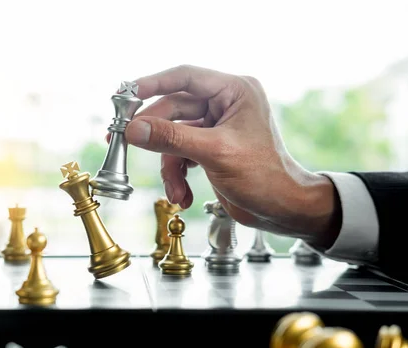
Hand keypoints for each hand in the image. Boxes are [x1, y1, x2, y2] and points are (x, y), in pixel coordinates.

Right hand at [119, 65, 340, 246]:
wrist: (282, 210)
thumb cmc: (264, 176)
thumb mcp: (214, 153)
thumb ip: (172, 138)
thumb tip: (134, 129)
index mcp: (235, 91)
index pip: (185, 77)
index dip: (153, 83)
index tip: (126, 94)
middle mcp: (225, 104)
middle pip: (174, 109)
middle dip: (154, 133)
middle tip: (125, 140)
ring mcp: (216, 127)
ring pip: (173, 136)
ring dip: (169, 164)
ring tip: (174, 188)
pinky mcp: (210, 149)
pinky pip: (180, 154)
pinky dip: (177, 175)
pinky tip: (182, 194)